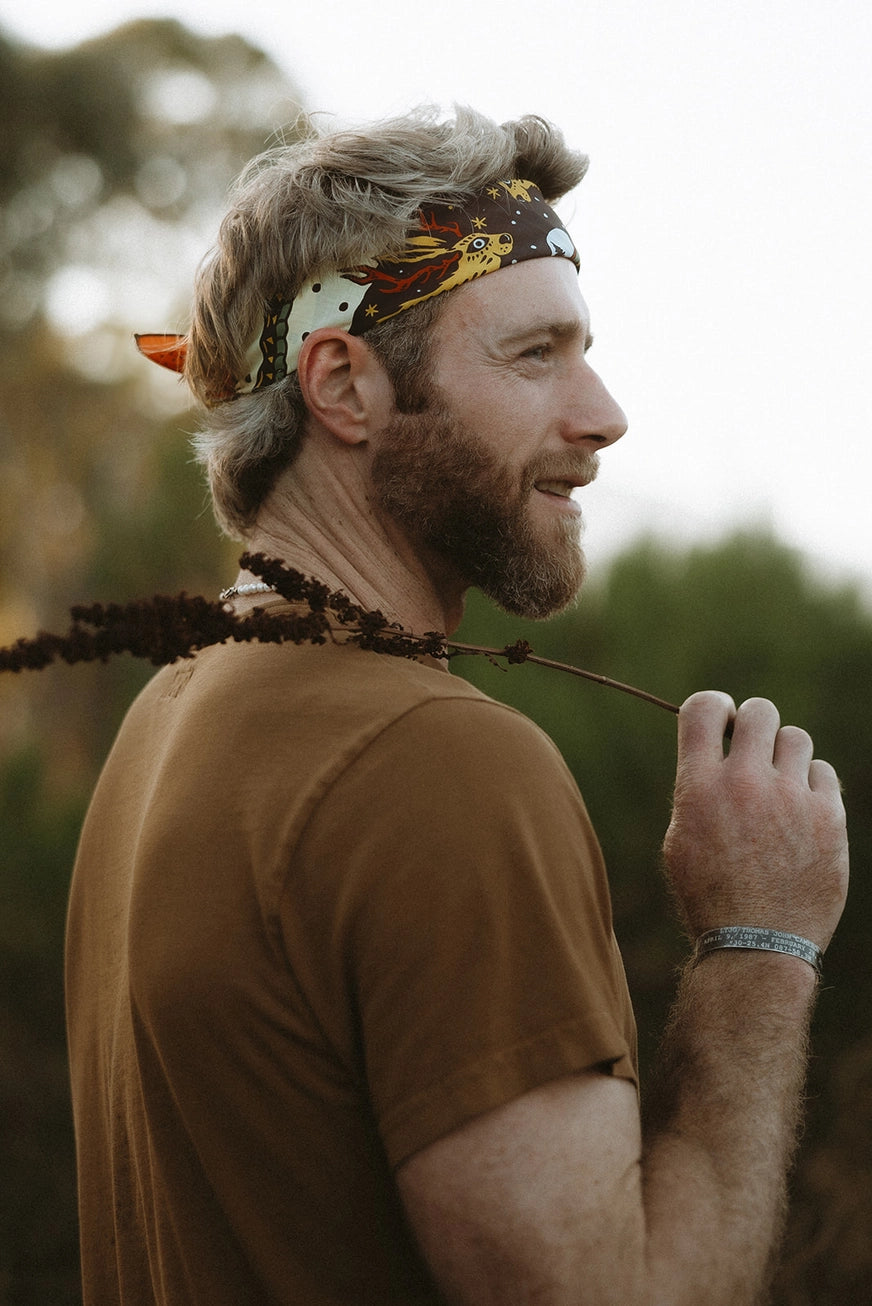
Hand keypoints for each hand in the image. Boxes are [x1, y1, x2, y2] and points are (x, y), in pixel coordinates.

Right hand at [663, 691, 848, 948]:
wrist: (756, 945)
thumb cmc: (710, 896)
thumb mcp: (681, 840)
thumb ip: (697, 790)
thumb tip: (715, 754)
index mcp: (698, 786)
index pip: (704, 708)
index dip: (714, 707)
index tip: (721, 724)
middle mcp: (745, 783)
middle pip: (760, 711)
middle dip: (754, 725)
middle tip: (753, 752)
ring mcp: (791, 799)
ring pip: (796, 738)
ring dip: (785, 755)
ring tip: (779, 787)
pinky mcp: (828, 817)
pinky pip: (824, 773)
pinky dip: (812, 786)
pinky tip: (801, 813)